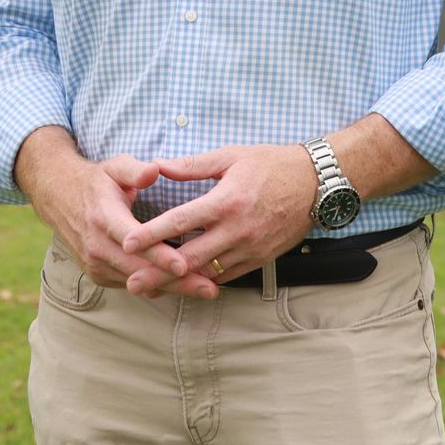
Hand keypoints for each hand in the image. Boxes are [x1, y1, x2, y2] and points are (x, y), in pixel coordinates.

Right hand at [18, 136, 218, 298]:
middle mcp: (97, 246)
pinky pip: (130, 284)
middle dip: (176, 282)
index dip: (159, 255)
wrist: (60, 199)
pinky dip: (156, 286)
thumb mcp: (114, 166)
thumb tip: (155, 169)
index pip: (135, 241)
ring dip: (171, 288)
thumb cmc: (97, 181)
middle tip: (209, 288)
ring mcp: (96, 264)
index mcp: (103, 218)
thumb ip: (135, 170)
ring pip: (138, 282)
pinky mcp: (98, 274)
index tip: (184, 265)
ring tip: (204, 291)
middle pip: (141, 270)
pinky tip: (184, 287)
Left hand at [120, 144, 318, 292]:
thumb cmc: (272, 164)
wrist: (317, 185)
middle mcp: (237, 230)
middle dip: (158, 271)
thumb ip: (193, 165)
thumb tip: (159, 166)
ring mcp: (249, 248)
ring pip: (207, 273)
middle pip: (190, 257)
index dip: (152, 234)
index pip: (181, 221)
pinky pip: (226, 276)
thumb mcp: (232, 156)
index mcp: (227, 201)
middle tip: (130, 282)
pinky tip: (184, 284)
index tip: (127, 243)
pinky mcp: (259, 260)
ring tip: (150, 288)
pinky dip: (203, 281)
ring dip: (178, 283)